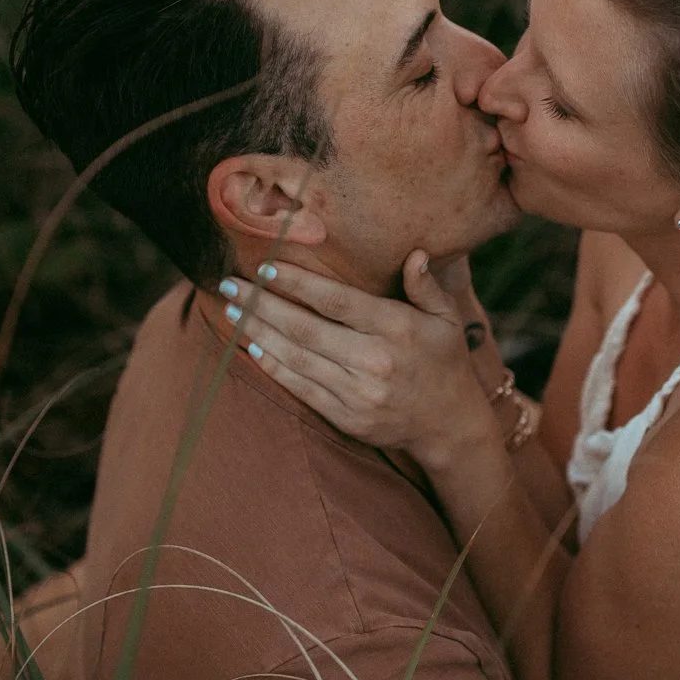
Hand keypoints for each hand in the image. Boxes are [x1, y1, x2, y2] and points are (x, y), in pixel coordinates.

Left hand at [218, 253, 490, 459]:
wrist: (449, 425)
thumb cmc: (444, 361)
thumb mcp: (447, 319)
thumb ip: (426, 286)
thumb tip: (414, 254)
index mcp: (396, 328)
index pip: (336, 300)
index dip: (297, 283)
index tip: (265, 268)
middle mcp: (374, 360)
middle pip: (305, 328)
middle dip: (262, 304)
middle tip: (230, 285)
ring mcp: (358, 392)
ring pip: (296, 357)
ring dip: (259, 332)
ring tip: (233, 311)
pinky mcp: (347, 417)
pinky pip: (301, 388)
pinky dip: (274, 367)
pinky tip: (254, 347)